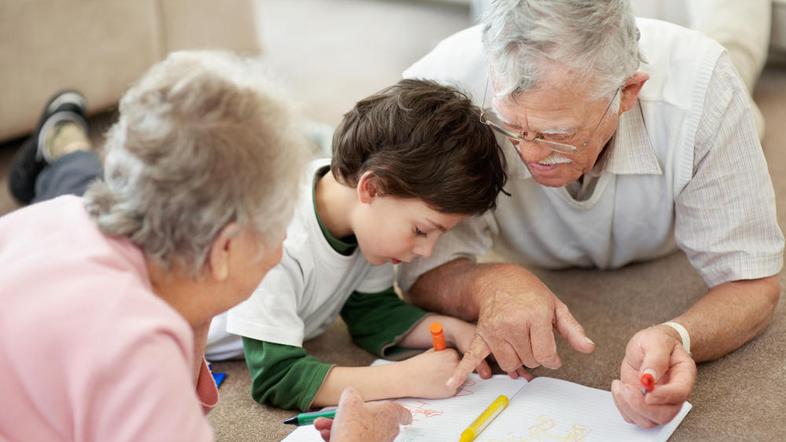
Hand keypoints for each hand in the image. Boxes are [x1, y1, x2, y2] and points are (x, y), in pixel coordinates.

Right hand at [314, 387, 411, 441]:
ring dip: (339, 425)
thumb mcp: (350, 401)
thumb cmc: (354, 430)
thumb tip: (350, 392)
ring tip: (324, 424)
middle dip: (350, 414)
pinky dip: (340, 436)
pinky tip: (326, 434)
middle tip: (339, 413)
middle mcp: (387, 430)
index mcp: (390, 414)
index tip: (399, 411)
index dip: (399, 410)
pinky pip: (353, 439)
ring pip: (358, 429)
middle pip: (372, 418)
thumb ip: (351, 392)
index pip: (403, 413)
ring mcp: (378, 441)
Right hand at [400, 348, 462, 397]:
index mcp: (451, 354)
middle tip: (439, 371)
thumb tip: (456, 356)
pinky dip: (447, 387)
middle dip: (453, 369)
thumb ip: (445, 353)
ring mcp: (455, 380)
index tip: (441, 362)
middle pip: (461, 367)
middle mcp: (456, 366)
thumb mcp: (433, 352)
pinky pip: (453, 388)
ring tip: (436, 377)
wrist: (407, 378)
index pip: (458, 356)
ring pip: (459, 379)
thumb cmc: (418, 364)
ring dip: (452, 378)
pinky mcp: (451, 392)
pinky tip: (435, 385)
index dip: (449, 359)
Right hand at [448, 266, 594, 387]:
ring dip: (516, 360)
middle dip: (534, 355)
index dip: (552, 358)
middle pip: (528, 361)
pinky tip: (452, 383)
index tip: (552, 354)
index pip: (546, 355)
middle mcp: (513, 323)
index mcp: (535, 316)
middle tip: (533, 340)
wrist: (499, 280)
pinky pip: (471, 356)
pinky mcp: (481, 335)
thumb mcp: (556, 307)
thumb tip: (588, 348)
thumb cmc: (530, 294)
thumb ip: (572, 329)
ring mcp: (494, 330)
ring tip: (519, 345)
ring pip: (509, 364)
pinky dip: (461, 371)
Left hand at [611, 325, 695, 427]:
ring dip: (629, 407)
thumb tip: (649, 378)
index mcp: (684, 376)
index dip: (663, 396)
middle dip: (641, 406)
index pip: (679, 393)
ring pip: (649, 421)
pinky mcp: (643, 405)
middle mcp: (673, 395)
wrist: (649, 346)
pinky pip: (633, 418)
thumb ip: (655, 358)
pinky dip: (622, 406)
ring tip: (620, 385)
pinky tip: (619, 387)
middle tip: (626, 387)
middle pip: (665, 415)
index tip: (646, 391)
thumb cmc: (656, 342)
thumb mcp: (655, 341)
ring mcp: (659, 403)